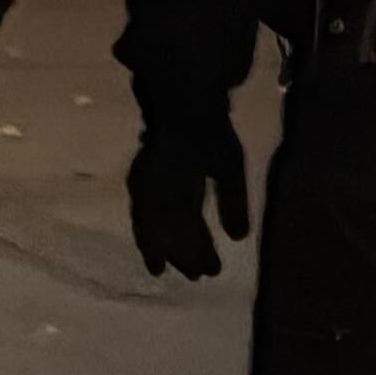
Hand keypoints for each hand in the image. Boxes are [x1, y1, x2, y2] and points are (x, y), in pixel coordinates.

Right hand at [125, 87, 254, 280]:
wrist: (180, 96)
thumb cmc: (209, 130)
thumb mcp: (229, 165)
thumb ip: (232, 201)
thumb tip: (237, 238)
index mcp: (179, 192)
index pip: (188, 233)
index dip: (198, 254)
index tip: (211, 273)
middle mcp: (157, 193)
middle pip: (166, 233)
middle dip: (180, 255)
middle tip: (196, 277)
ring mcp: (145, 184)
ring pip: (147, 225)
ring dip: (155, 247)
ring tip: (158, 267)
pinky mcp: (141, 177)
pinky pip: (138, 211)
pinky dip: (142, 230)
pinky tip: (148, 238)